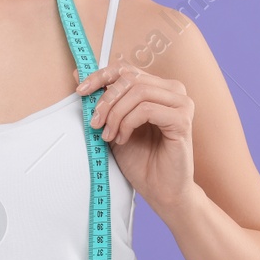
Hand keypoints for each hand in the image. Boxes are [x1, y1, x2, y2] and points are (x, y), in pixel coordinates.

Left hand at [75, 64, 195, 215]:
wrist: (160, 191)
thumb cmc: (141, 160)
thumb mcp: (113, 125)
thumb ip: (102, 101)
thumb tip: (76, 74)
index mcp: (157, 88)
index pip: (126, 69)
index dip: (100, 76)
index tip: (80, 92)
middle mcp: (172, 90)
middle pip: (130, 78)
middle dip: (106, 101)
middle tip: (95, 124)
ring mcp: (181, 103)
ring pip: (137, 92)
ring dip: (116, 115)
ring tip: (109, 136)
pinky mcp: (182, 119)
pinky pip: (146, 110)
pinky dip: (128, 123)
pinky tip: (124, 139)